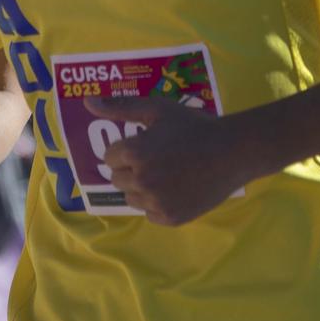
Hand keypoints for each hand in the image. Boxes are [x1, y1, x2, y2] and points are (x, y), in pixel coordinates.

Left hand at [90, 96, 253, 225]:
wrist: (232, 152)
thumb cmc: (194, 126)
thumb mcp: (157, 109)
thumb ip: (120, 107)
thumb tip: (87, 102)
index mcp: (133, 153)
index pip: (110, 157)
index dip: (127, 149)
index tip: (148, 145)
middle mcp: (140, 181)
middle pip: (117, 179)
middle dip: (131, 169)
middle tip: (158, 159)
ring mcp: (155, 203)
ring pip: (131, 198)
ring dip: (142, 188)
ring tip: (168, 174)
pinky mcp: (170, 218)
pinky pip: (150, 214)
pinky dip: (158, 204)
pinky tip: (177, 189)